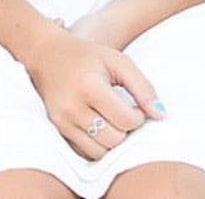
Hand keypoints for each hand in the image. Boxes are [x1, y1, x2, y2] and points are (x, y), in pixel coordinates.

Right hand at [22, 20, 163, 159]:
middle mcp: (72, 106)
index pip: (126, 121)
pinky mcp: (56, 128)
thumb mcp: (117, 61)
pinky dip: (97, 145)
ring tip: (111, 121)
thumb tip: (160, 116)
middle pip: (115, 140)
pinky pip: (85, 152)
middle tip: (123, 114)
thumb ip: (143, 87)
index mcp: (89, 86)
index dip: (137, 116)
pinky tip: (98, 126)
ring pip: (100, 152)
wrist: (44, 52)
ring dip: (112, 140)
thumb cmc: (86, 55)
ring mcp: (61, 119)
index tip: (133, 105)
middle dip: (125, 130)